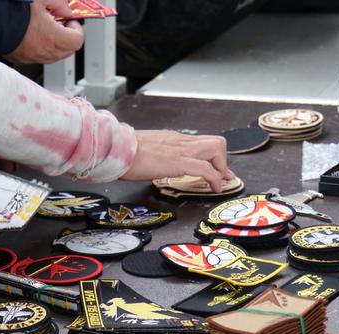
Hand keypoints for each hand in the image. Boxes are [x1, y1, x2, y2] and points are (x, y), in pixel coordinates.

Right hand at [5, 0, 83, 64]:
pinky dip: (44, 48)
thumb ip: (59, 3)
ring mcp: (34, 57)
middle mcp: (45, 51)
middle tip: (62, 24)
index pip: (77, 40)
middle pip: (69, 51)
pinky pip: (41, 57)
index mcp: (53, 37)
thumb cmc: (14, 11)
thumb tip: (66, 9)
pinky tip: (37, 35)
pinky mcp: (24, 59)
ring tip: (48, 29)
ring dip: (57, 44)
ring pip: (56, 56)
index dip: (77, 29)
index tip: (70, 20)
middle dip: (69, 37)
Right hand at [121, 130, 235, 190]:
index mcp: (173, 139)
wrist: (116, 150)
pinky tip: (213, 188)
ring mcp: (181, 150)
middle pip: (217, 143)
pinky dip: (214, 179)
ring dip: (221, 168)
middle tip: (221, 177)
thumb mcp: (145, 151)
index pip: (203, 142)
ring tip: (218, 182)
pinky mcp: (178, 162)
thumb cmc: (124, 152)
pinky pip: (206, 168)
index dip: (214, 157)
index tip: (217, 170)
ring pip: (217, 150)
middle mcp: (181, 141)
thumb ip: (155, 155)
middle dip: (222, 161)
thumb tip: (154, 162)